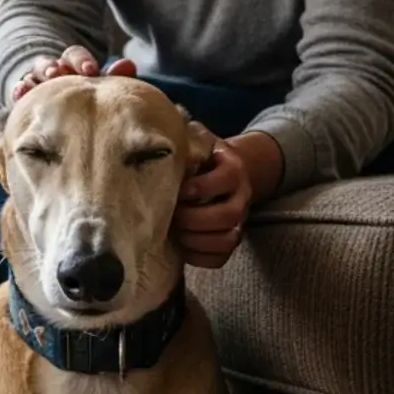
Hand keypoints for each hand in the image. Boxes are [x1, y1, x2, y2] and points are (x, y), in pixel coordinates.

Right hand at [11, 45, 136, 101]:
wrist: (63, 114)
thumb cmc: (88, 99)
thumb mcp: (100, 87)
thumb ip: (115, 76)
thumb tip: (128, 64)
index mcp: (73, 65)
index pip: (75, 55)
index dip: (82, 61)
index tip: (91, 71)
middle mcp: (52, 71)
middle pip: (50, 62)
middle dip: (54, 67)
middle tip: (58, 73)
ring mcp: (35, 83)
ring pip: (33, 73)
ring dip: (37, 76)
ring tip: (38, 82)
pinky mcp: (23, 98)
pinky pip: (19, 90)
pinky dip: (19, 89)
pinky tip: (20, 93)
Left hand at [174, 125, 252, 269]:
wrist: (225, 169)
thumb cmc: (200, 155)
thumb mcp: (195, 139)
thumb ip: (183, 137)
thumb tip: (152, 135)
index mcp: (232, 168)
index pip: (226, 179)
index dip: (202, 187)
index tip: (180, 190)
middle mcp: (241, 196)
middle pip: (229, 214)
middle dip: (195, 219)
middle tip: (172, 215)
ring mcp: (238, 220)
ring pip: (229, 239)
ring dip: (198, 240)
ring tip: (175, 233)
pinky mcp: (230, 238)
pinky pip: (222, 258)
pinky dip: (200, 258)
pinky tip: (182, 247)